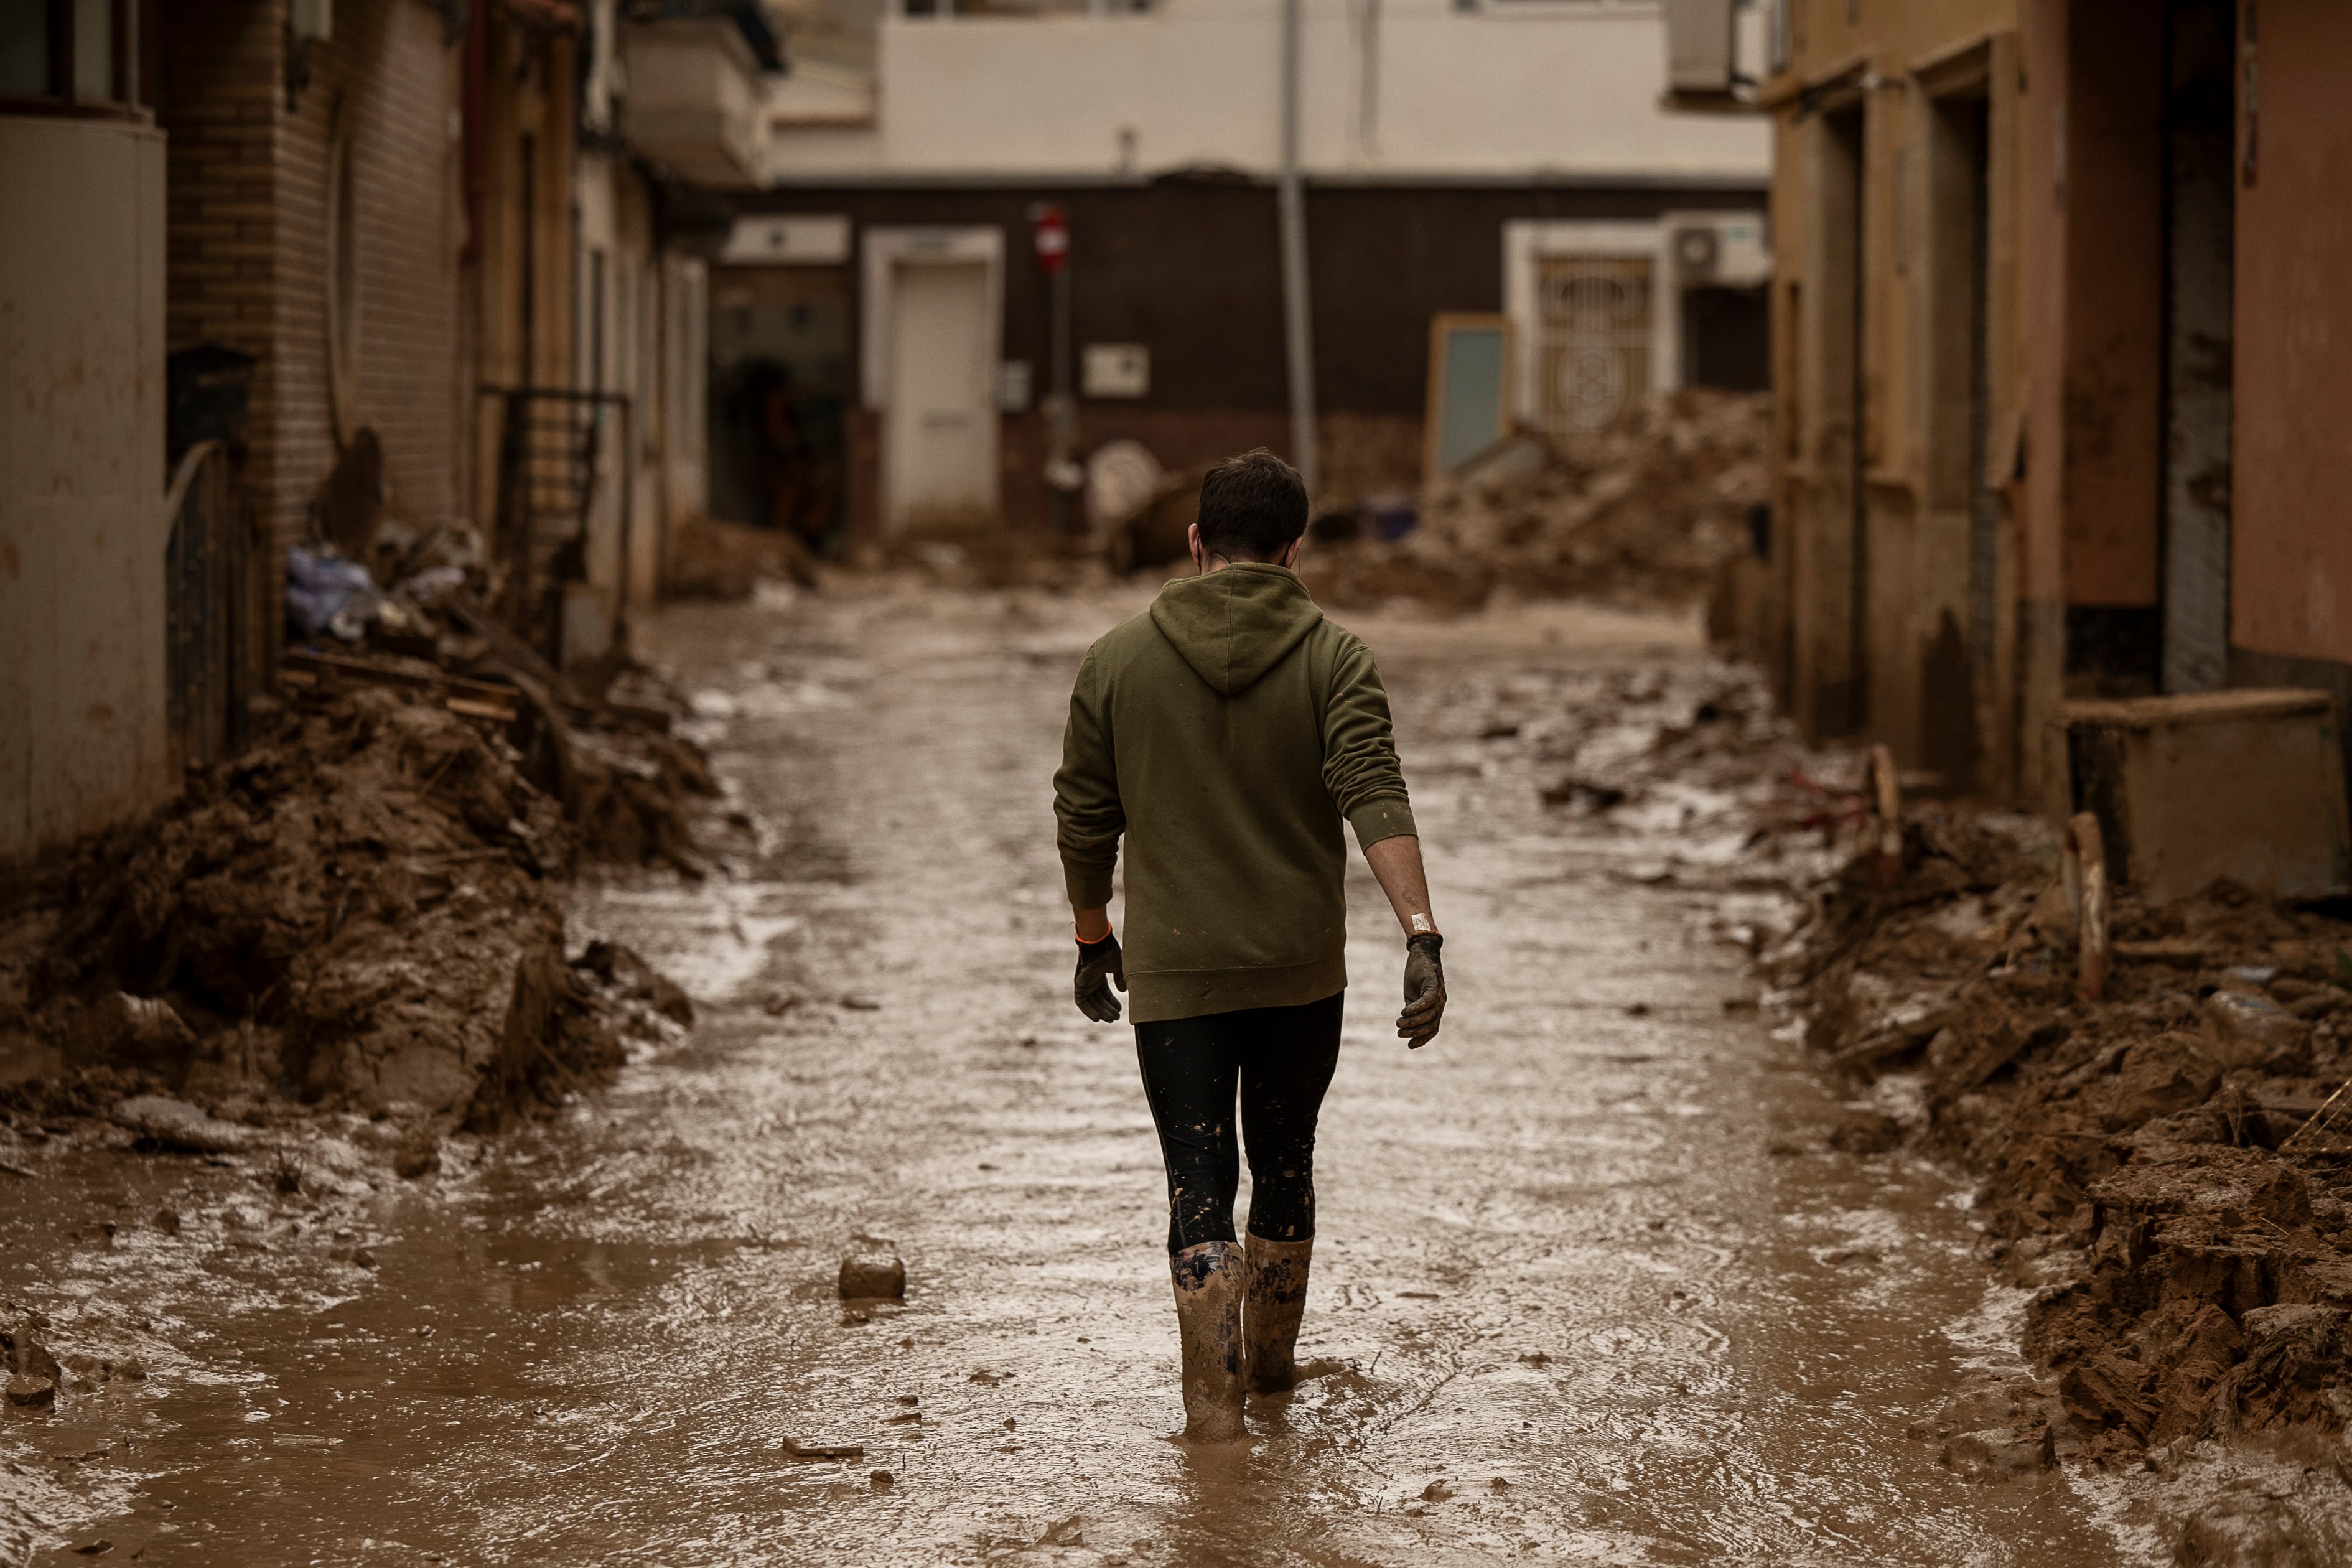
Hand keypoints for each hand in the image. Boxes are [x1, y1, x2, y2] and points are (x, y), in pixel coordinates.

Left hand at [1074, 932, 1126, 1022]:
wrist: (1099, 945)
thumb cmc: (1109, 952)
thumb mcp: (1119, 967)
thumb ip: (1120, 978)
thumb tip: (1123, 991)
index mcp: (1099, 974)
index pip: (1104, 992)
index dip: (1112, 1002)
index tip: (1120, 1009)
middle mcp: (1091, 979)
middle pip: (1098, 999)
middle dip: (1107, 1009)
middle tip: (1116, 1018)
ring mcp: (1084, 982)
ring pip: (1091, 1002)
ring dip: (1100, 1012)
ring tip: (1111, 1019)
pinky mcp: (1079, 985)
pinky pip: (1081, 1002)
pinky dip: (1088, 1011)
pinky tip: (1098, 1018)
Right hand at [1398, 933, 1444, 1047]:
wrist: (1422, 953)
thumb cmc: (1417, 975)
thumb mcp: (1412, 995)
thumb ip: (1411, 1009)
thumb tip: (1405, 1023)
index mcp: (1435, 1007)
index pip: (1432, 1028)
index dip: (1422, 1039)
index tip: (1409, 1046)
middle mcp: (1440, 1002)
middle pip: (1431, 1024)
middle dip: (1415, 1032)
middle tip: (1400, 1033)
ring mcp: (1439, 993)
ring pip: (1430, 1014)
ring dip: (1413, 1021)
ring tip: (1399, 1023)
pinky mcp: (1435, 983)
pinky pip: (1428, 1000)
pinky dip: (1417, 1008)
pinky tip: (1405, 1011)